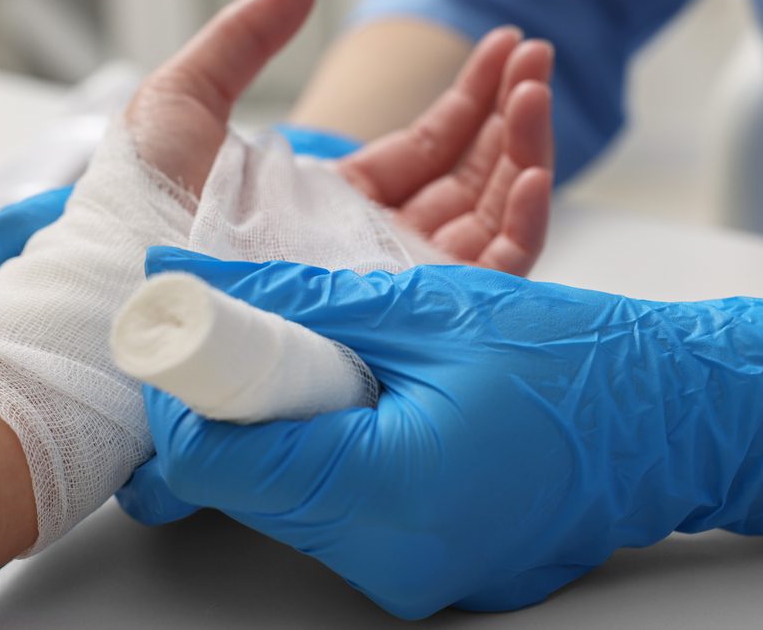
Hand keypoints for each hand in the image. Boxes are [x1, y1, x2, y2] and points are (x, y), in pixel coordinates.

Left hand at [0, 0, 551, 275]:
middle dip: (508, 112)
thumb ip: (242, 38)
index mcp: (339, 200)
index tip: (505, 46)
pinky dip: (522, 224)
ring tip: (538, 86)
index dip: (469, 97)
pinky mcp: (410, 315)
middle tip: (535, 54)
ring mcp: (396, 280)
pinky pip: (489, 272)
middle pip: (466, 177)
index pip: (425, 148)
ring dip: (524, 151)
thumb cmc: (142, 200)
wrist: (129, 284)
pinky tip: (534, 168)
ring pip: (487, 217)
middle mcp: (376, 242)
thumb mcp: (185, 98)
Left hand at [121, 251, 762, 617]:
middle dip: (229, 397)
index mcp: (386, 490)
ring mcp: (401, 570)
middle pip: (242, 481)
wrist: (660, 418)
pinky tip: (359, 394)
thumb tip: (189, 273)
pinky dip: (321, 445)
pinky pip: (330, 506)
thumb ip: (292, 295)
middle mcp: (385, 556)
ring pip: (281, 494)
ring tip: (323, 353)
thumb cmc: (568, 361)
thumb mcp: (423, 307)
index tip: (182, 328)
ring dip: (278, 418)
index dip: (182, 387)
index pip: (217, 460)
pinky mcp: (413, 560)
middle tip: (250, 327)